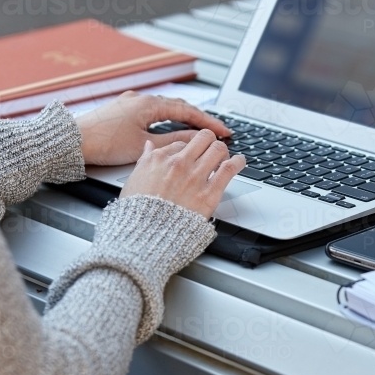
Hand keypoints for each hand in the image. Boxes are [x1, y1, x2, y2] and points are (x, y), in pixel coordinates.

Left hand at [75, 91, 231, 166]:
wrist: (71, 142)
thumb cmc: (103, 144)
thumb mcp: (145, 146)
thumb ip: (174, 141)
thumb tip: (196, 139)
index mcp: (149, 104)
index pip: (189, 112)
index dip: (210, 123)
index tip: (225, 131)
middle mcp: (140, 98)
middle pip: (178, 107)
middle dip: (198, 119)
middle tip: (215, 131)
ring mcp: (129, 102)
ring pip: (163, 109)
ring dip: (181, 118)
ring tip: (195, 130)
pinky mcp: (119, 110)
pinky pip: (149, 112)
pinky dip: (164, 120)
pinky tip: (165, 129)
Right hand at [120, 130, 245, 217]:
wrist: (146, 236)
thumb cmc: (138, 212)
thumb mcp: (134, 180)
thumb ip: (144, 160)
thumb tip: (149, 147)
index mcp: (159, 159)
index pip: (182, 143)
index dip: (190, 149)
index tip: (194, 155)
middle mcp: (178, 164)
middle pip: (203, 138)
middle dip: (209, 142)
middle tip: (212, 151)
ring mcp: (195, 177)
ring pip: (218, 149)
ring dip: (224, 152)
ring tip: (225, 157)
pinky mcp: (209, 193)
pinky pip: (229, 169)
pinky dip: (238, 162)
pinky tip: (240, 162)